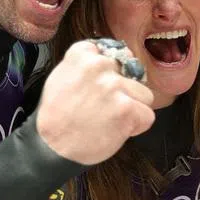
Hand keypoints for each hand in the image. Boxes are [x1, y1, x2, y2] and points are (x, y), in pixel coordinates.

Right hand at [35, 41, 154, 164]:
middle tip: (103, 107)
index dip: (111, 73)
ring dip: (132, 108)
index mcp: (81, 55)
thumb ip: (87, 65)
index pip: (112, 52)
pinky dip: (137, 126)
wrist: (51, 147)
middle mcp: (99, 65)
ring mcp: (114, 86)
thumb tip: (120, 59)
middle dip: (123, 91)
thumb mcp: (63, 78)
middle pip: (131, 73)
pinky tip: (116, 130)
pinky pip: (147, 115)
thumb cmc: (59, 116)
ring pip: (144, 94)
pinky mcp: (127, 108)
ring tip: (109, 119)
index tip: (97, 87)